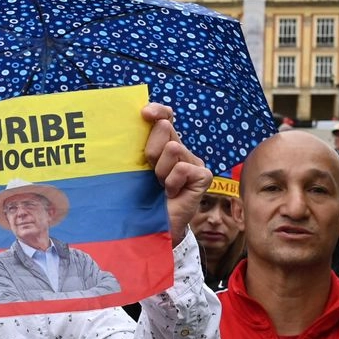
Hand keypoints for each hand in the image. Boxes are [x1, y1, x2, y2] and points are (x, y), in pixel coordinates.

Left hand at [142, 104, 211, 245]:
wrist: (154, 228)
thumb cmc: (141, 199)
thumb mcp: (135, 169)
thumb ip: (138, 146)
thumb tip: (139, 120)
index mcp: (164, 145)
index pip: (165, 117)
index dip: (158, 111)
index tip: (145, 114)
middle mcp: (181, 151)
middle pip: (165, 129)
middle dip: (152, 150)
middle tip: (150, 173)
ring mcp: (194, 163)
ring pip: (173, 149)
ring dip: (160, 171)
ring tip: (160, 187)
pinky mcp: (203, 176)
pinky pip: (182, 168)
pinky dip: (172, 182)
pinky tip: (172, 194)